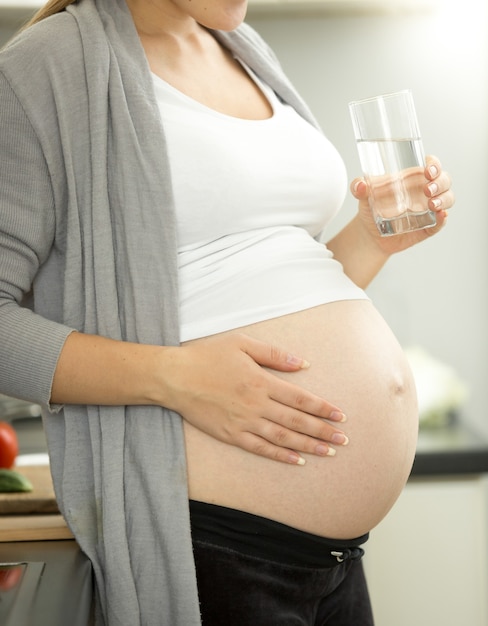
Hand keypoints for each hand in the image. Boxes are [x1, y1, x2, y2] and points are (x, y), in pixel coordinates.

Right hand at [161, 333, 347, 464]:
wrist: (175, 377)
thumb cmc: (208, 356)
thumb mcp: (242, 344)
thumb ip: (274, 354)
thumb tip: (304, 364)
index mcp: (261, 381)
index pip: (300, 398)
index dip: (323, 408)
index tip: (340, 416)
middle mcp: (256, 405)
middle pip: (296, 421)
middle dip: (322, 431)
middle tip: (343, 440)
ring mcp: (243, 422)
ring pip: (282, 437)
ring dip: (307, 446)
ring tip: (328, 453)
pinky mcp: (230, 435)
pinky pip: (260, 448)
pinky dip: (280, 455)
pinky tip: (296, 461)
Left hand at [350, 155, 453, 254]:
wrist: (370, 235)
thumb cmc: (371, 209)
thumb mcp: (363, 196)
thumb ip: (358, 187)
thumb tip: (360, 185)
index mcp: (413, 178)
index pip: (432, 165)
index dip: (434, 164)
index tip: (427, 170)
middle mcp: (425, 191)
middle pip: (444, 180)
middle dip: (440, 182)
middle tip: (426, 190)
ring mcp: (429, 209)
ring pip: (448, 198)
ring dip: (444, 199)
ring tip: (431, 205)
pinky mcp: (429, 226)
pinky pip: (441, 222)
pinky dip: (443, 218)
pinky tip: (440, 216)